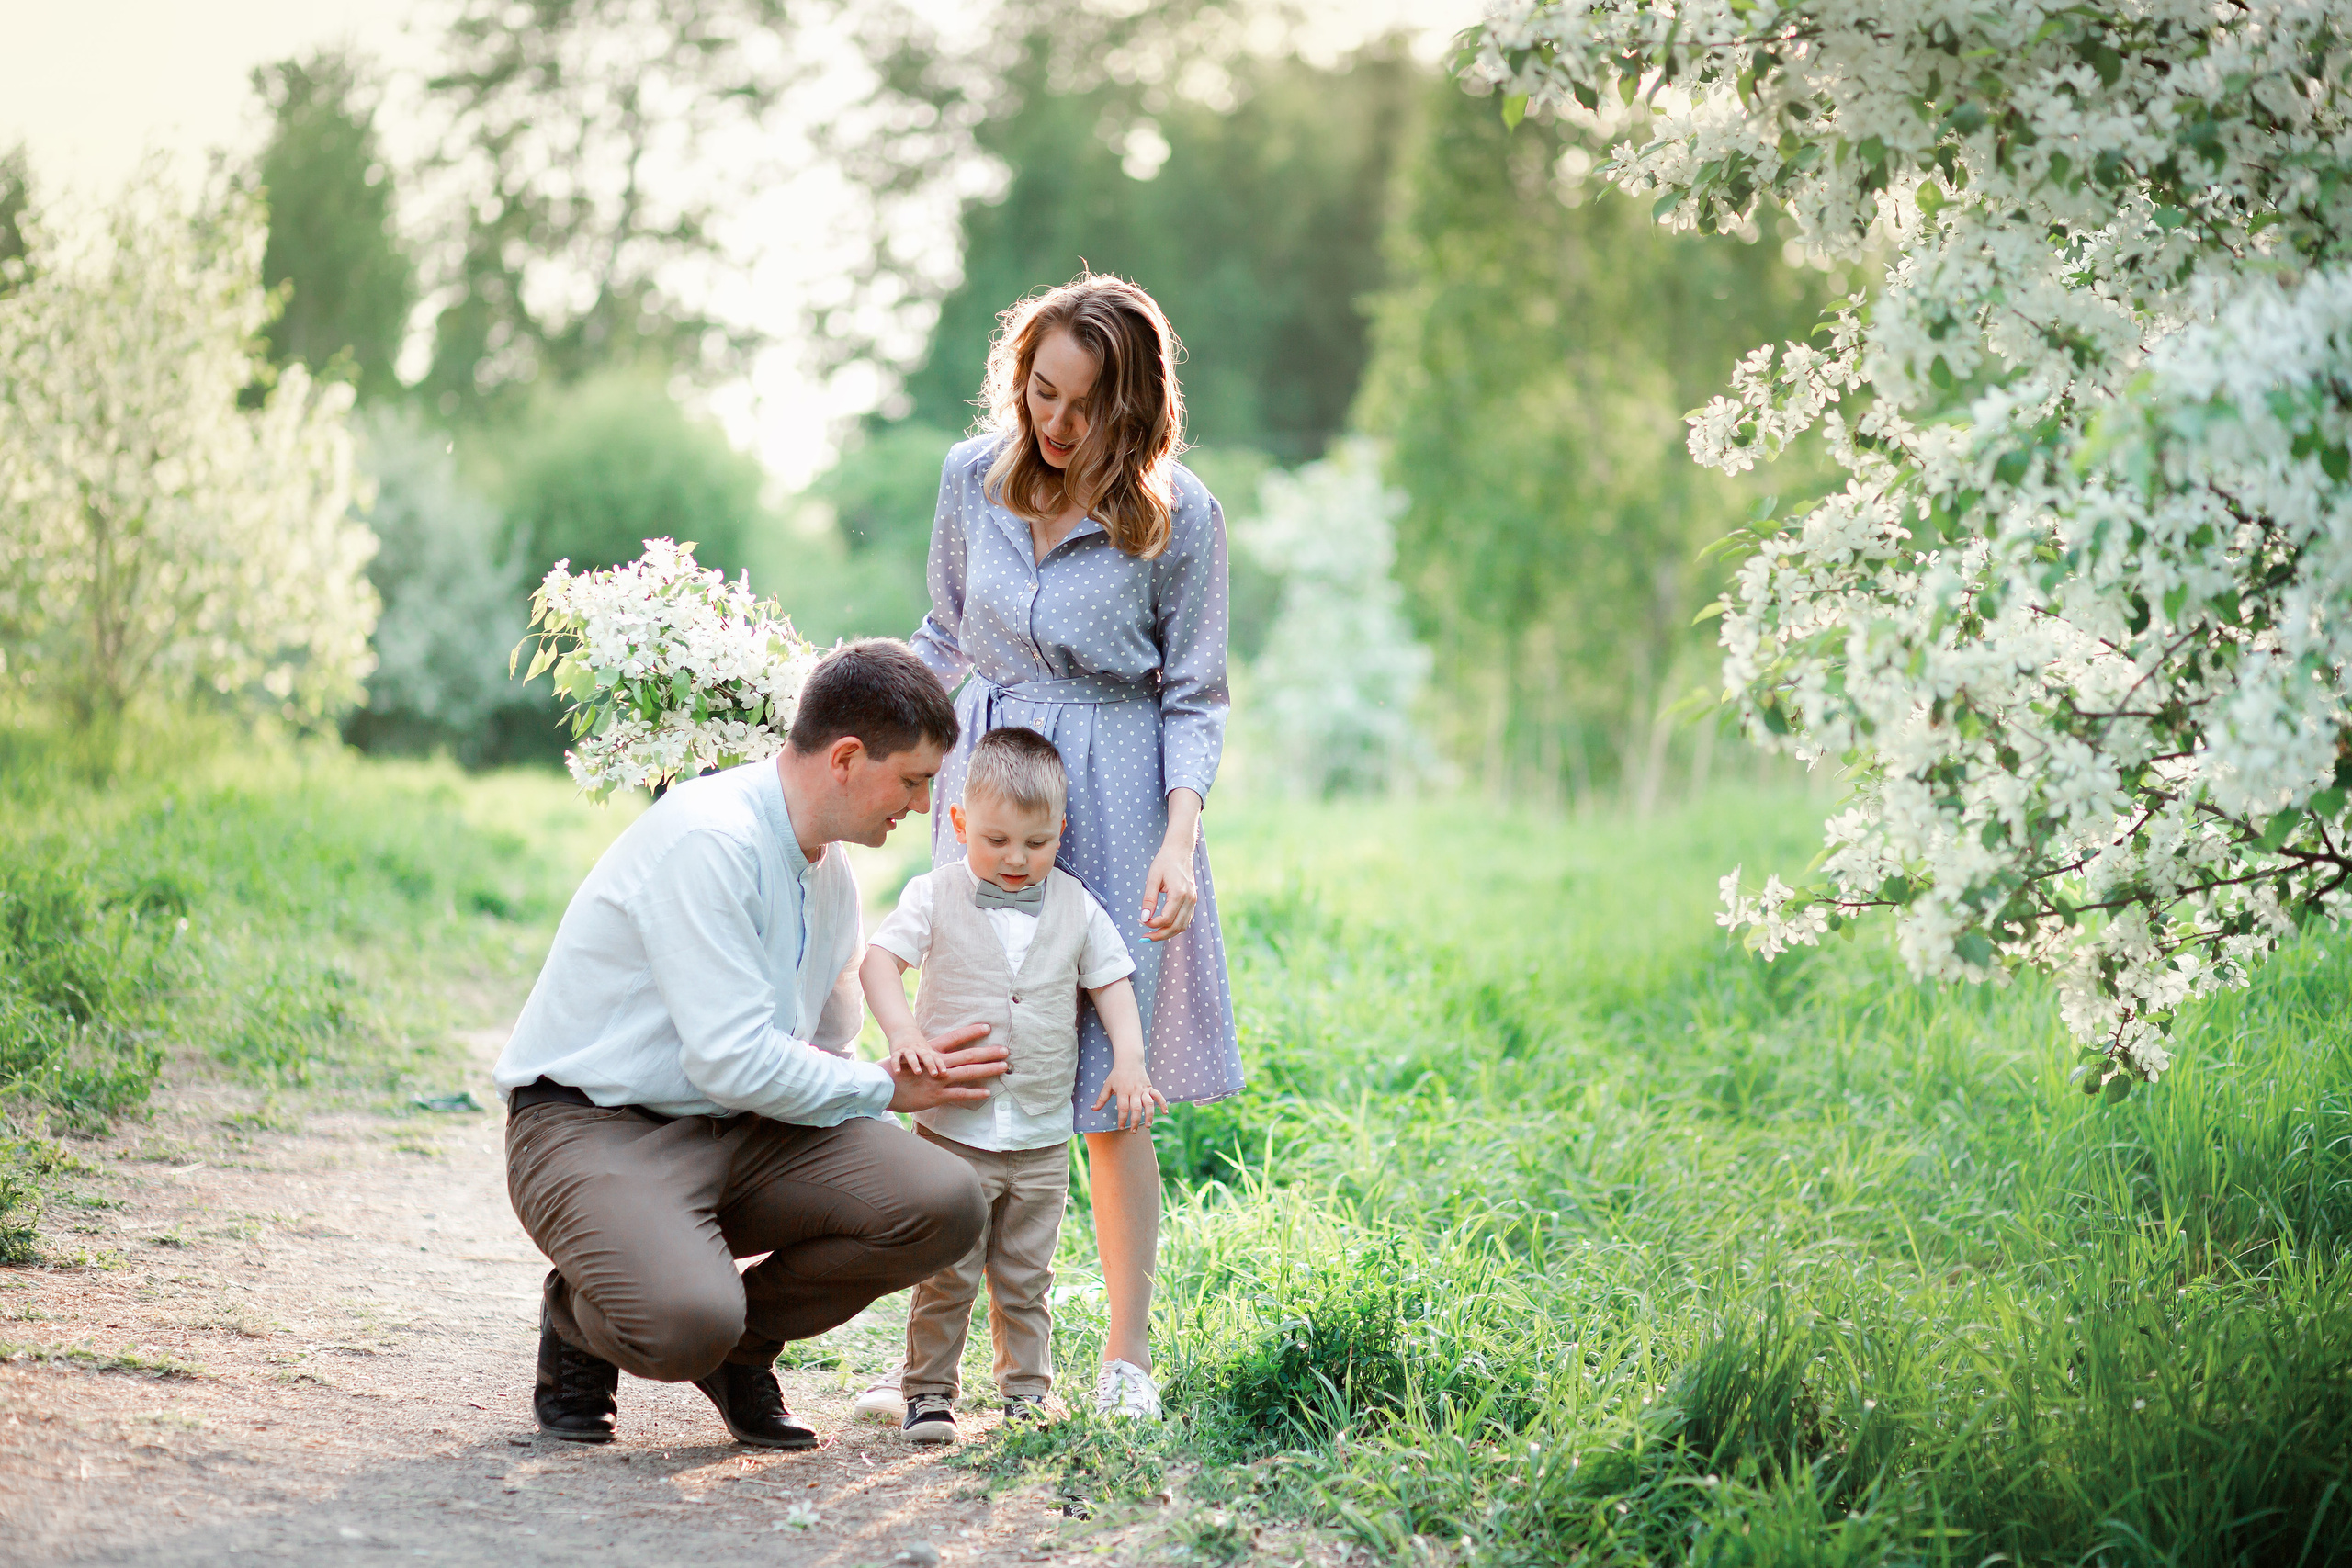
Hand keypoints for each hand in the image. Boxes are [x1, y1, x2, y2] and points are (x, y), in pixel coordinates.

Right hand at [884, 1024, 1006, 1112]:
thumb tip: (934, 1057)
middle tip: (1006, 1050)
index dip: (972, 1031)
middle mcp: (937, 1063)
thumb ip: (925, 1057)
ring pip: (967, 1072)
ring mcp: (937, 1080)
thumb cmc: (893, 1072)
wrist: (879, 1085)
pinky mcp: (935, 1095)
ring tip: (1004, 1067)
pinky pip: (958, 1094)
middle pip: (968, 1055)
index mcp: (931, 1051)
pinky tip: (987, 1092)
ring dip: (987, 1069)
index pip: (955, 1037)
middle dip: (988, 1052)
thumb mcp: (910, 1059)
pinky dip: (973, 1093)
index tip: (988, 1027)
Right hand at [888, 1035, 946, 1078]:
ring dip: (915, 1063)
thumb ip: (935, 1063)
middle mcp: (918, 1049)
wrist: (903, 1030)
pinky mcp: (896, 1051)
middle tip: (934, 1074)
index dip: (940, 1065)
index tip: (945, 1073)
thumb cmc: (918, 1048)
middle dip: (930, 1064)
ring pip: (911, 1055)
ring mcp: (907, 1050)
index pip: (935, 1057)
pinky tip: (898, 1072)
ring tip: (918, 1072)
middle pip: (925, 1055)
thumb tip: (948, 1077)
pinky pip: (896, 1057)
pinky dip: (896, 1064)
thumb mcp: (927, 1052)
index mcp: (927, 1051)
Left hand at [1091, 1061, 1167, 1131]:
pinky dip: (1162, 1103)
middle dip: (1134, 1121)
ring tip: (1148, 1126)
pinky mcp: (1150, 1087)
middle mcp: (1134, 1091)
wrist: (1129, 1060)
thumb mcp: (1107, 1085)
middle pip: (1136, 1108)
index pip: (1123, 1107)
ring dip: (1149, 1115)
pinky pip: (1158, 1095)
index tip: (1120, 1127)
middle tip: (1132, 1131)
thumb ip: (1102, 1098)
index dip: (1122, 1118)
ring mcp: (1143, 1089)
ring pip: (1148, 1104)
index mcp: (1123, 1091)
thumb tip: (1093, 1109)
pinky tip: (1165, 1112)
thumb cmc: (1117, 1074)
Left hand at [1140, 837, 1197, 939]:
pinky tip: (1163, 926)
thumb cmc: (1165, 862)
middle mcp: (1189, 899)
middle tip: (1145, 938)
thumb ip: (1149, 900)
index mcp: (1179, 893)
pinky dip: (1175, 926)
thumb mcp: (1152, 879)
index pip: (1166, 919)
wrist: (1179, 851)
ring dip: (1168, 933)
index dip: (1152, 925)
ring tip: (1153, 934)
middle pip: (1176, 927)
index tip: (1141, 922)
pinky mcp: (1193, 901)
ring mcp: (1193, 900)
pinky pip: (1186, 920)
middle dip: (1160, 935)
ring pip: (1182, 926)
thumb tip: (1144, 918)